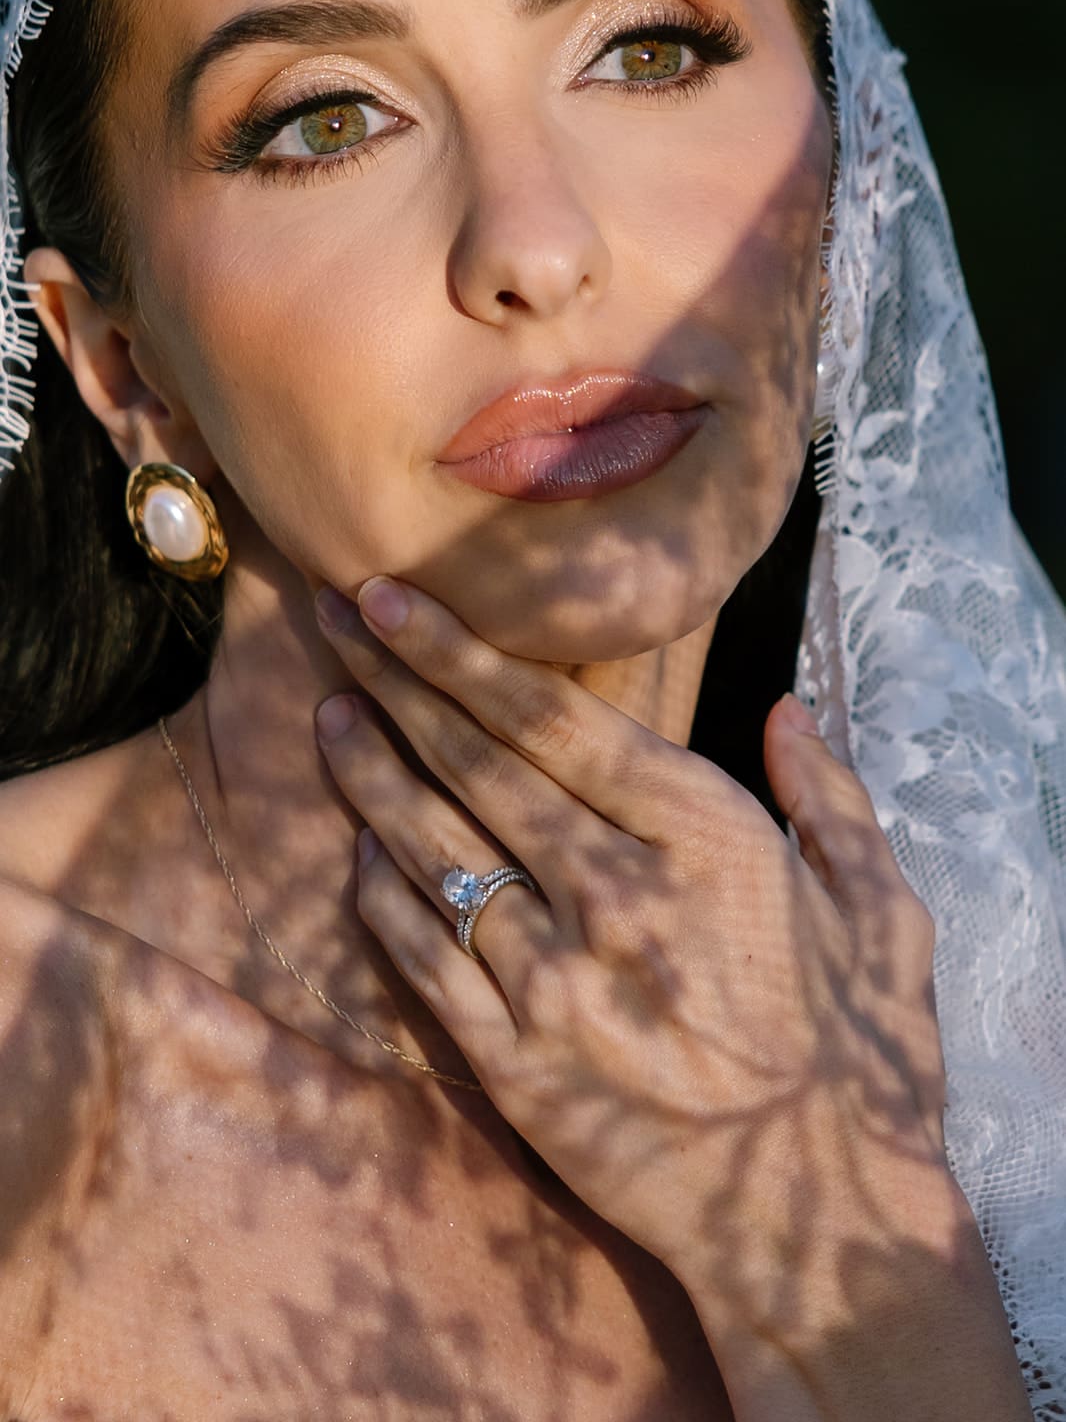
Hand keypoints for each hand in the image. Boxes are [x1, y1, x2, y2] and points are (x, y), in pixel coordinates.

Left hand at [313, 577, 949, 1311]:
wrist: (816, 1222)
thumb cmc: (857, 1058)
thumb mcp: (883, 913)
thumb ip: (832, 799)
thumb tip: (783, 708)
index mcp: (703, 839)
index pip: (550, 721)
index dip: (457, 654)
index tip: (392, 600)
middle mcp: (615, 895)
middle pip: (475, 767)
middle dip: (395, 682)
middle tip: (334, 620)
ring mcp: (555, 982)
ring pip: (435, 853)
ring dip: (372, 778)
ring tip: (330, 718)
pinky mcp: (516, 1064)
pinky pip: (425, 960)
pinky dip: (384, 899)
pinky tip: (359, 853)